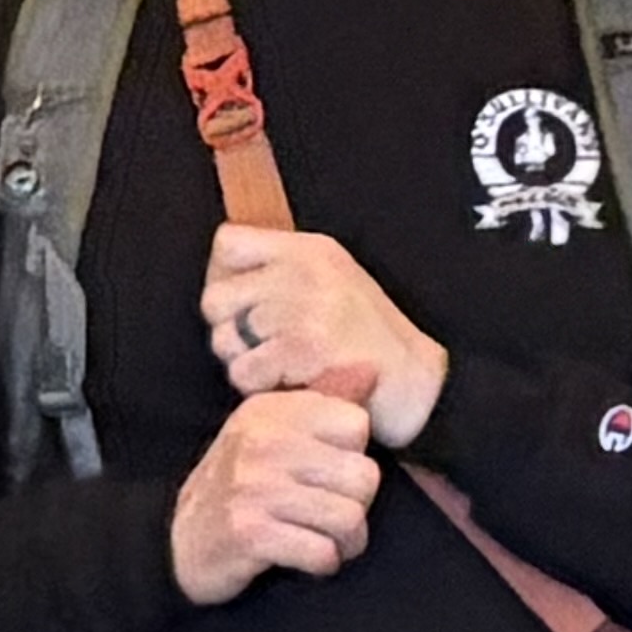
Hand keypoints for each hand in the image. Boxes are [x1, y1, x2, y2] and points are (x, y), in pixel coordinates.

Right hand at [170, 387, 384, 606]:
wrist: (181, 542)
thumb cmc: (241, 484)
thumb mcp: (274, 430)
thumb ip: (325, 401)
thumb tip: (372, 370)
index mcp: (271, 411)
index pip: (356, 425)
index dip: (352, 456)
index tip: (329, 474)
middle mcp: (261, 442)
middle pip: (363, 476)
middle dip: (357, 506)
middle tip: (334, 517)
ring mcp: (253, 487)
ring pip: (348, 518)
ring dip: (346, 542)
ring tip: (327, 542)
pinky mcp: (249, 533)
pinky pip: (321, 552)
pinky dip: (323, 563)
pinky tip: (308, 560)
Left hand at [200, 222, 444, 438]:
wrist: (417, 384)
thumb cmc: (368, 342)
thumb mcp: (330, 282)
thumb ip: (278, 272)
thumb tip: (218, 278)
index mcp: (308, 250)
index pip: (227, 243)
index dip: (223, 278)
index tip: (243, 305)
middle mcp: (303, 271)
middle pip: (214, 299)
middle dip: (230, 331)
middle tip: (265, 348)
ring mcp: (304, 307)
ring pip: (225, 340)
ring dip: (247, 364)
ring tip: (286, 367)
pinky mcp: (304, 347)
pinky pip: (245, 372)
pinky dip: (262, 388)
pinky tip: (294, 384)